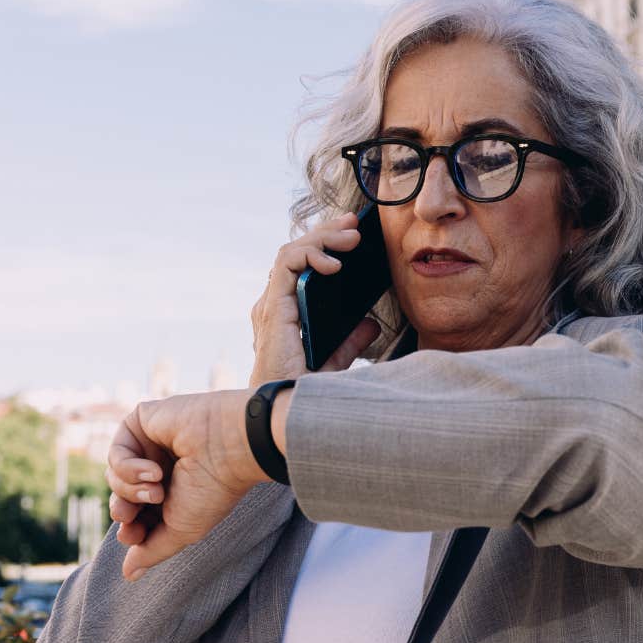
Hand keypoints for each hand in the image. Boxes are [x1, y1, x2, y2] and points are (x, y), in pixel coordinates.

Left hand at [104, 390, 262, 578]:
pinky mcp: (142, 421)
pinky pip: (115, 452)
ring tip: (157, 489)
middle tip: (132, 514)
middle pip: (119, 496)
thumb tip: (129, 576)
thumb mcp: (182, 531)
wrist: (229, 449)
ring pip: (113, 476)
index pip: (136, 515)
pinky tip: (154, 471)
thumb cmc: (214, 491)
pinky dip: (128, 468)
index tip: (133, 534)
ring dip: (130, 489)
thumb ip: (152, 550)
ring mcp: (150, 444)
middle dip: (123, 509)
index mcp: (173, 493)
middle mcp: (161, 468)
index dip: (128, 528)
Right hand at [249, 212, 382, 384]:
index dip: (324, 246)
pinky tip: (335, 263)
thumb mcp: (335, 364)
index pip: (301, 266)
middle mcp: (274, 306)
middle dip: (326, 233)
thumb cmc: (303, 395)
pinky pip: (286, 266)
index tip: (354, 236)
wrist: (286, 417)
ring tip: (351, 237)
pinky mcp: (273, 309)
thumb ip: (350, 342)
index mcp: (286, 314)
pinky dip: (309, 255)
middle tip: (354, 225)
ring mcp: (271, 306)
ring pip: (291, 253)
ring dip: (321, 238)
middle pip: (296, 254)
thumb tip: (372, 323)